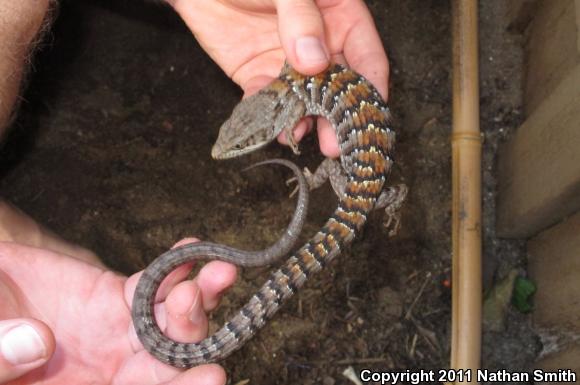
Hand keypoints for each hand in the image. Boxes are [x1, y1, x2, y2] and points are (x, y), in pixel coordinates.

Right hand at [0, 239, 235, 383]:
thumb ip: (2, 359)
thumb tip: (39, 344)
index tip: (210, 375)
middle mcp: (115, 372)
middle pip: (168, 365)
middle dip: (195, 342)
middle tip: (202, 313)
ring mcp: (123, 334)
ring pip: (171, 322)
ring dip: (198, 299)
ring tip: (217, 275)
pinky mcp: (120, 298)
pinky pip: (153, 283)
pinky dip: (174, 266)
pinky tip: (191, 247)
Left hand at [168, 0, 388, 157]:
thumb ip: (302, 18)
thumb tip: (315, 62)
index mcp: (338, 17)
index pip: (366, 56)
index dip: (370, 86)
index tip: (368, 115)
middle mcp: (318, 45)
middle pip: (336, 87)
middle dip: (335, 117)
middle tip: (333, 142)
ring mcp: (288, 64)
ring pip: (302, 100)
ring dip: (300, 120)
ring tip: (295, 133)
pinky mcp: (257, 75)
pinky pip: (266, 99)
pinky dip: (266, 112)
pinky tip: (267, 122)